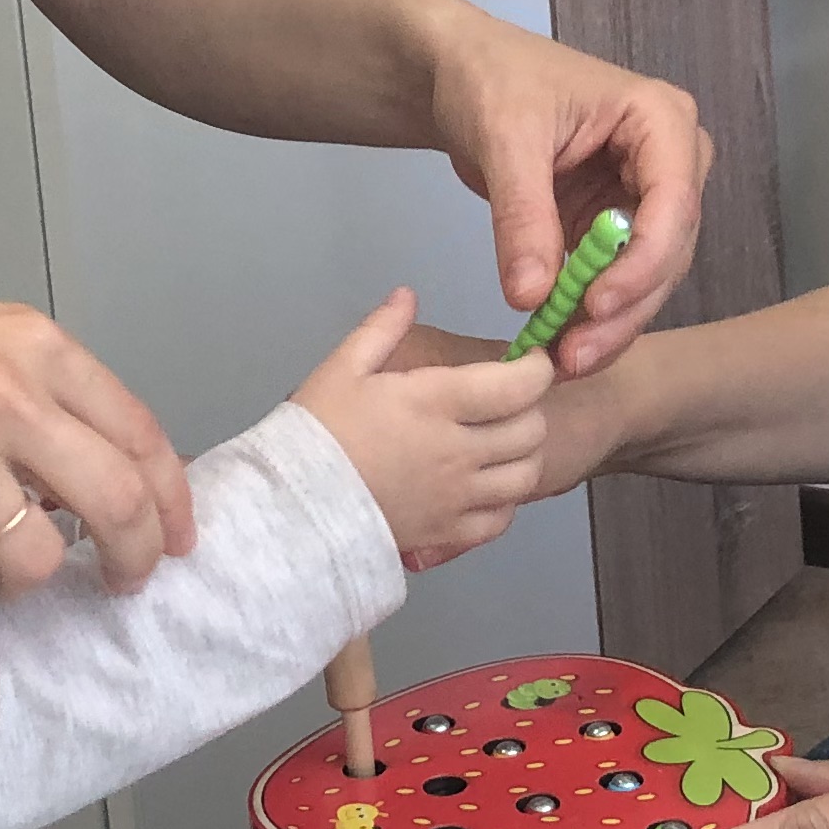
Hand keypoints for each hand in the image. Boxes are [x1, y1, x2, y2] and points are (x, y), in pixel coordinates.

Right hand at [0, 243, 194, 618]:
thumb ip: (25, 387)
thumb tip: (76, 468)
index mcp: (28, 345)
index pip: (138, 436)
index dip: (170, 501)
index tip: (174, 538)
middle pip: (115, 508)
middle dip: (129, 561)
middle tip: (118, 584)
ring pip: (34, 564)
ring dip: (12, 577)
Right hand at [295, 288, 557, 567]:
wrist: (291, 509)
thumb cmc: (316, 434)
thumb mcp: (341, 369)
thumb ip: (380, 329)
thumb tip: (407, 295)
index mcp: (436, 402)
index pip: (519, 385)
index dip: (537, 369)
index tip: (528, 362)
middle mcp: (458, 451)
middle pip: (531, 429)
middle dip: (530, 408)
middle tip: (509, 400)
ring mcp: (457, 497)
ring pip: (525, 474)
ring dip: (523, 453)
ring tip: (502, 441)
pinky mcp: (447, 533)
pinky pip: (501, 519)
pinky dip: (505, 500)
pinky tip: (485, 486)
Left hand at [427, 16, 712, 374]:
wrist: (458, 74)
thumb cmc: (489, 79)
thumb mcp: (504, 139)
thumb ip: (522, 216)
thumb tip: (532, 297)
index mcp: (661, 119)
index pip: (673, 203)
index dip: (642, 264)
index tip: (594, 307)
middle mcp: (670, 160)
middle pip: (667, 250)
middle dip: (624, 308)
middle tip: (574, 355)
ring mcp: (644, 195)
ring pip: (646, 276)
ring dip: (610, 323)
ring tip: (562, 360)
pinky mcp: (613, 223)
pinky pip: (612, 279)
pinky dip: (588, 315)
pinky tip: (559, 347)